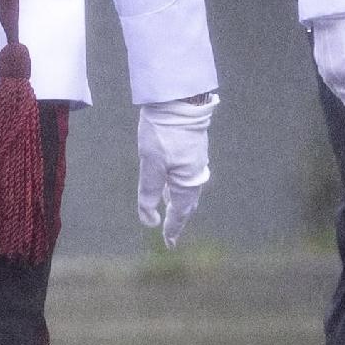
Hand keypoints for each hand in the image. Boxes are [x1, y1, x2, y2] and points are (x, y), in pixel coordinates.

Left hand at [135, 92, 215, 245]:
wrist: (179, 101)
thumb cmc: (163, 133)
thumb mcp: (150, 166)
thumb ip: (148, 194)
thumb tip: (149, 221)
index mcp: (188, 183)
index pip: (180, 213)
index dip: (173, 228)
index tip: (169, 243)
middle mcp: (195, 175)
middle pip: (186, 203)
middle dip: (178, 218)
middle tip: (170, 233)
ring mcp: (195, 162)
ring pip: (186, 189)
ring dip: (177, 202)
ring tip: (167, 211)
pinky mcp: (191, 150)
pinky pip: (185, 176)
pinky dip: (177, 186)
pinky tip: (169, 183)